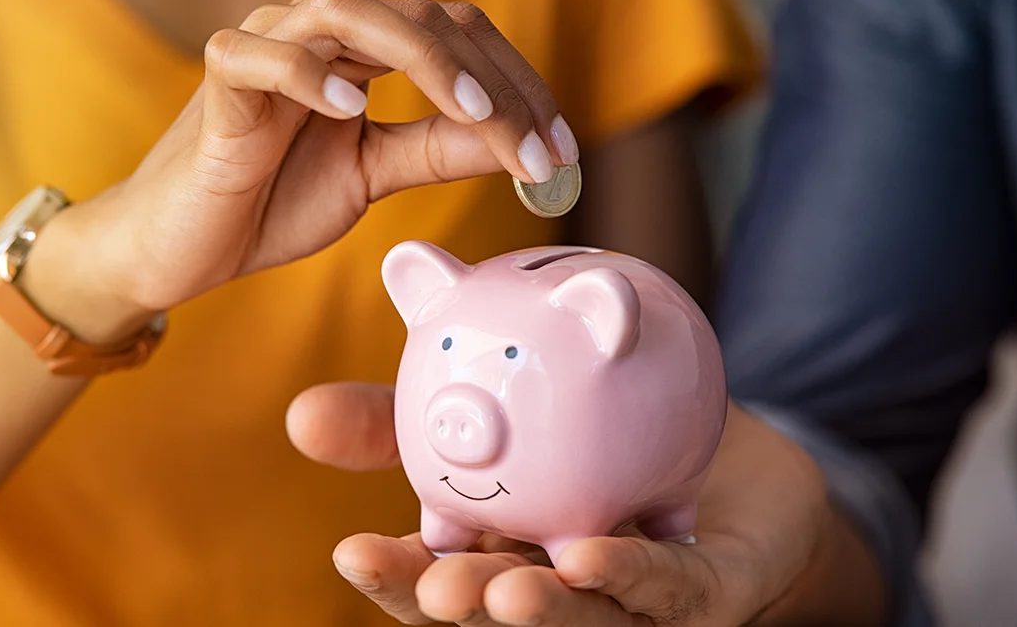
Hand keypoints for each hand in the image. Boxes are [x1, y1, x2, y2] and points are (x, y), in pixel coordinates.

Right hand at [23, 0, 578, 343]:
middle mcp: (322, 33)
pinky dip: (307, 74)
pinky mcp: (220, 84)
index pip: (458, 38)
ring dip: (426, 62)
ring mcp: (268, 48)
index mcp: (364, 51)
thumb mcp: (373, 175)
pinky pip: (260, 56)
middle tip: (539, 150)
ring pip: (352, 15)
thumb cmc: (272, 200)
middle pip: (424, 17)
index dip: (517, 87)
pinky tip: (352, 108)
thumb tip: (514, 143)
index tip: (562, 151)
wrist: (184, 246)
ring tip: (476, 116)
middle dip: (493, 82)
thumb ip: (436, 150)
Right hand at [286, 384, 886, 625]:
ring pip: (584, 619)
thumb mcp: (497, 410)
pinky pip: (669, 588)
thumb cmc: (597, 431)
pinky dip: (631, 576)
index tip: (350, 551)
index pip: (441, 577)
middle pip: (500, 612)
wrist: (716, 433)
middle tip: (432, 583)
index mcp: (504, 553)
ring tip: (500, 592)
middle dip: (460, 608)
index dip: (398, 577)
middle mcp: (562, 589)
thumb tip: (300, 412)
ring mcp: (633, 601)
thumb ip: (407, 418)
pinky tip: (592, 556)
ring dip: (540, 612)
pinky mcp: (706, 590)